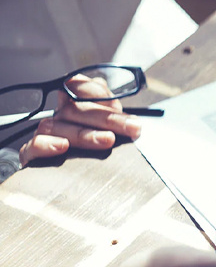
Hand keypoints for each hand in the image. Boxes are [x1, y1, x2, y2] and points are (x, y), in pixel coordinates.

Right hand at [18, 75, 141, 165]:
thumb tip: (126, 114)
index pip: (79, 86)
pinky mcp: (31, 154)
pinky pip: (32, 145)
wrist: (66, 181)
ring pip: (56, 126)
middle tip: (133, 128)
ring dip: (84, 133)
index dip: (100, 93)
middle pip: (76, 109)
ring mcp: (45, 134)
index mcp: (75, 104)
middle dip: (108, 118)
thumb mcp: (109, 130)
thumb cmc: (95, 151)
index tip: (124, 109)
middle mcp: (59, 116)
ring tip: (107, 140)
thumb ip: (112, 115)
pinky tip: (63, 146)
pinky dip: (46, 144)